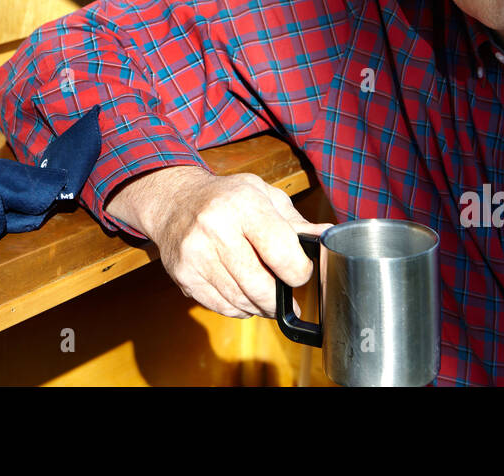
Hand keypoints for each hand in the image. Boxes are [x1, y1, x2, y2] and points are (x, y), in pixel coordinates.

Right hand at [106, 165, 331, 318]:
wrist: (174, 202)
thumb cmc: (227, 197)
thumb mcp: (264, 195)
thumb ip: (296, 222)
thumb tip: (329, 238)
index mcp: (243, 204)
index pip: (282, 253)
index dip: (299, 272)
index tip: (300, 272)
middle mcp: (215, 228)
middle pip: (261, 285)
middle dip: (280, 299)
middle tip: (287, 297)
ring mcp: (196, 255)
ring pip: (242, 301)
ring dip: (261, 306)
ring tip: (266, 296)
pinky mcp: (184, 276)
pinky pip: (222, 307)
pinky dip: (239, 308)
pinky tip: (243, 295)